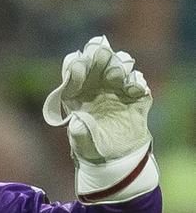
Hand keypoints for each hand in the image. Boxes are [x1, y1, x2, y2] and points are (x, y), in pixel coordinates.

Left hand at [43, 36, 151, 162]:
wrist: (115, 158)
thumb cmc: (91, 146)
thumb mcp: (82, 142)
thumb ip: (80, 131)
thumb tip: (78, 120)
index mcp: (77, 92)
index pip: (74, 71)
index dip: (76, 67)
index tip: (79, 66)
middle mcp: (96, 86)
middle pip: (97, 63)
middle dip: (99, 57)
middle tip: (103, 54)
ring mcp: (117, 89)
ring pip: (119, 67)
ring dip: (119, 66)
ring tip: (117, 75)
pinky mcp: (136, 96)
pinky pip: (138, 82)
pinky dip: (137, 82)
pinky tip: (134, 88)